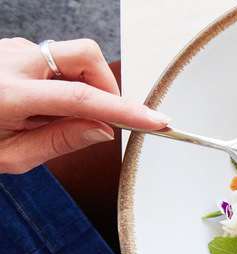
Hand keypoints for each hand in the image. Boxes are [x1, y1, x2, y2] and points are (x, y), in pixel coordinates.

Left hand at [0, 37, 168, 173]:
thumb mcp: (11, 157)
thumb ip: (59, 142)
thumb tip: (102, 130)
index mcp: (9, 95)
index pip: (83, 99)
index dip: (126, 111)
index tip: (157, 121)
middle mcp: (12, 63)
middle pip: (85, 56)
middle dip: (106, 85)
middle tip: (103, 118)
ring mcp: (10, 50)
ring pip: (72, 57)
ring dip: (82, 86)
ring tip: (59, 116)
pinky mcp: (11, 48)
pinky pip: (54, 59)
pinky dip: (62, 82)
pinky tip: (43, 104)